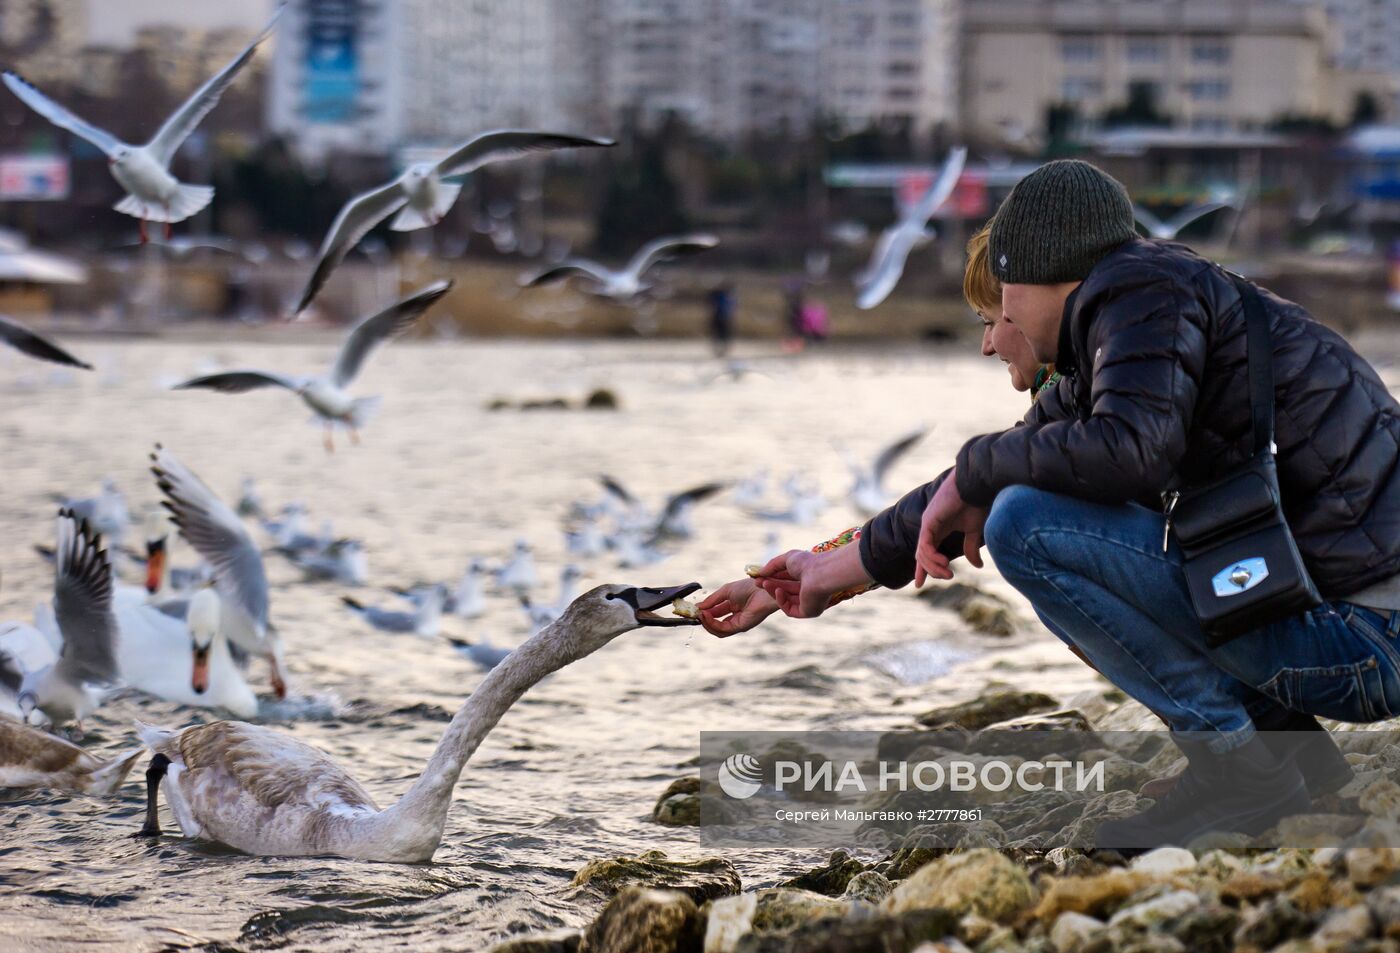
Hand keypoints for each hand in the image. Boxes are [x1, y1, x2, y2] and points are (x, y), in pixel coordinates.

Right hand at [698, 579, 778, 637]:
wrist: (763, 587)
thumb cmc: (749, 587)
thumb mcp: (725, 591)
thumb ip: (712, 600)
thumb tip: (698, 607)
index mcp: (733, 608)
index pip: (714, 614)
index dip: (703, 612)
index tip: (693, 609)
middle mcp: (735, 617)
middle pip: (715, 624)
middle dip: (703, 620)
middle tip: (694, 614)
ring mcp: (738, 623)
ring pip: (717, 630)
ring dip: (706, 623)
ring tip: (699, 614)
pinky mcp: (741, 627)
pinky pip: (723, 629)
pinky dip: (712, 624)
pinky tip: (706, 616)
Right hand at [753, 544, 872, 618]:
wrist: (822, 573)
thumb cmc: (807, 563)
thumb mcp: (786, 559)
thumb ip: (772, 565)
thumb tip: (759, 573)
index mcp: (807, 577)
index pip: (786, 580)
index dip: (772, 579)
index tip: (758, 577)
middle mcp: (809, 591)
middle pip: (784, 590)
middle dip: (770, 586)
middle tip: (756, 582)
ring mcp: (809, 602)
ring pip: (786, 600)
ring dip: (773, 592)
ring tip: (764, 584)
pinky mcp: (808, 612)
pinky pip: (790, 610)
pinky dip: (781, 601)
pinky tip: (778, 591)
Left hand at [914, 467, 988, 586]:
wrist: (977, 485)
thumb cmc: (977, 503)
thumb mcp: (975, 531)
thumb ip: (971, 548)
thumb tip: (977, 566)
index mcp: (939, 528)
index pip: (926, 551)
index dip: (923, 568)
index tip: (919, 585)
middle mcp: (930, 526)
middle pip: (921, 555)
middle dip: (929, 570)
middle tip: (947, 577)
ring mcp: (928, 523)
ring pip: (922, 553)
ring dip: (934, 566)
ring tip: (948, 573)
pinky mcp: (929, 520)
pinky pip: (925, 544)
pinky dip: (932, 556)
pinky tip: (943, 562)